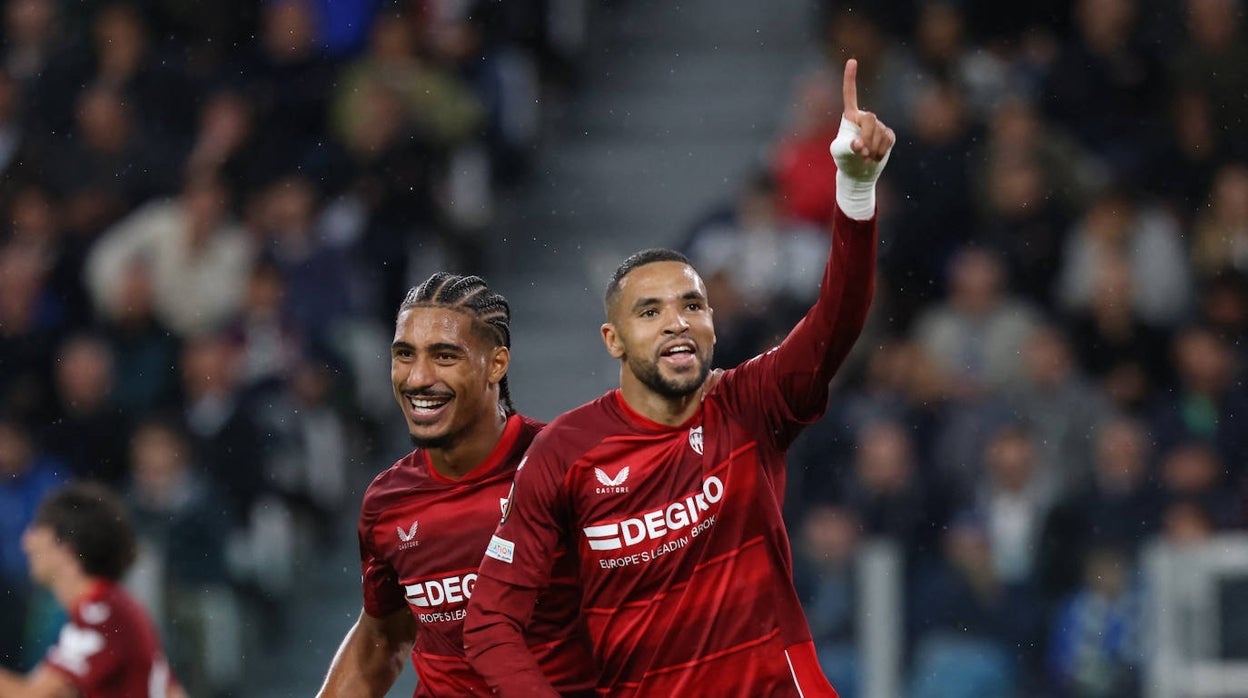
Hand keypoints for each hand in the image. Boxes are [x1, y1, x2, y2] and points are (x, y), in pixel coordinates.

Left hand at [830, 59, 894, 180]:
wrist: (859, 172)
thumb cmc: (844, 160)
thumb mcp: (840, 153)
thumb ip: (847, 147)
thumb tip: (859, 144)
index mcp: (850, 117)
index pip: (850, 95)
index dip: (850, 78)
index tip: (852, 61)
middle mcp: (864, 117)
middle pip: (870, 119)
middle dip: (866, 137)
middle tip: (862, 153)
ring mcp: (878, 125)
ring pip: (880, 132)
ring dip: (873, 148)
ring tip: (866, 158)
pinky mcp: (888, 134)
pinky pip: (888, 139)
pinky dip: (882, 150)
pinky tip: (875, 157)